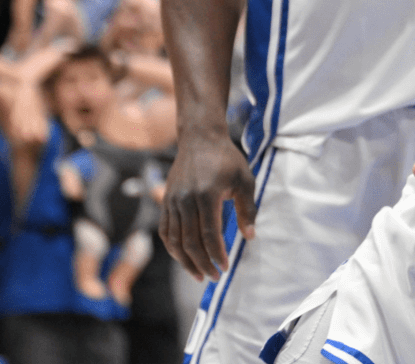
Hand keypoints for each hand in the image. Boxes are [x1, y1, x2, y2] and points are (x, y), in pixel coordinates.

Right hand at [160, 129, 255, 278]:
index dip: (217, 254)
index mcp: (207, 194)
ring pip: (175, 239)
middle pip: (190, 241)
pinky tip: (183, 258)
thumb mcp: (245, 180)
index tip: (225, 267)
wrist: (200, 138)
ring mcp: (172, 200)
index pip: (209, 233)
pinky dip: (173, 248)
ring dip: (186, 261)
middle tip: (215, 277)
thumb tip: (249, 237)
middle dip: (203, 263)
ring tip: (199, 275)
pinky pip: (165, 230)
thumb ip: (247, 209)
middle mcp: (185, 199)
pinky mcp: (165, 200)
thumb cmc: (226, 159)